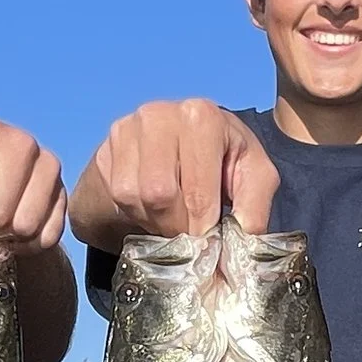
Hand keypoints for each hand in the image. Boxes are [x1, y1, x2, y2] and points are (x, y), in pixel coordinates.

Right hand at [69, 99, 279, 245]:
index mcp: (202, 116)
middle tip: (190, 233)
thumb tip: (241, 246)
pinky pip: (116, 195)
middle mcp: (160, 114)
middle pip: (159, 195)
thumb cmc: (223, 159)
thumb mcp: (253, 177)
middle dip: (177, 225)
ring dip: (155, 219)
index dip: (202, 227)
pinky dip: (136, 211)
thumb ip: (254, 209)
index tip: (208, 241)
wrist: (182, 142)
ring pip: (133, 197)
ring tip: (173, 215)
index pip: (196, 191)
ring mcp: (128, 128)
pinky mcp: (107, 147)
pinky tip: (153, 205)